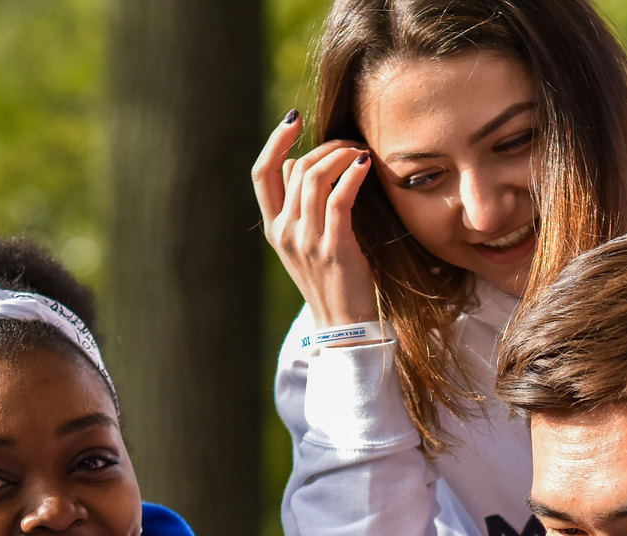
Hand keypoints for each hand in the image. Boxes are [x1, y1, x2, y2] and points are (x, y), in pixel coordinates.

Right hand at [252, 110, 380, 328]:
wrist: (345, 326)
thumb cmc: (333, 281)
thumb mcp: (306, 244)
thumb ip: (301, 207)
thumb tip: (302, 164)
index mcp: (273, 229)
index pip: (261, 174)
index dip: (275, 141)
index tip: (293, 119)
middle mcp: (284, 232)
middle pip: (294, 169)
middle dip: (324, 147)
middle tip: (350, 142)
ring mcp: (306, 240)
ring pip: (315, 177)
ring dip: (340, 155)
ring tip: (360, 152)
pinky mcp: (333, 247)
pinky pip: (340, 196)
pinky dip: (352, 173)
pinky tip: (365, 164)